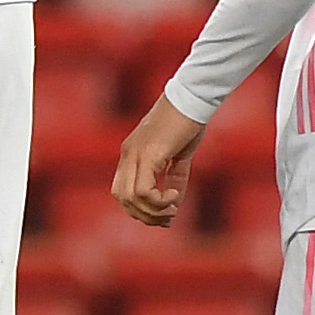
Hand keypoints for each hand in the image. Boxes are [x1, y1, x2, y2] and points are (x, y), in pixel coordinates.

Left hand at [111, 95, 203, 227]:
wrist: (193, 97)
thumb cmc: (188, 121)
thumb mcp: (179, 154)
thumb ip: (174, 177)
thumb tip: (174, 202)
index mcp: (131, 153)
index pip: (121, 191)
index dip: (139, 209)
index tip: (163, 215)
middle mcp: (128, 154)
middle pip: (122, 199)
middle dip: (145, 215)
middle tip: (168, 217)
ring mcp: (135, 153)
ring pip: (131, 198)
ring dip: (154, 211)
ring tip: (173, 208)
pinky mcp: (149, 154)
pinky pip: (143, 190)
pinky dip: (159, 201)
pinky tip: (175, 196)